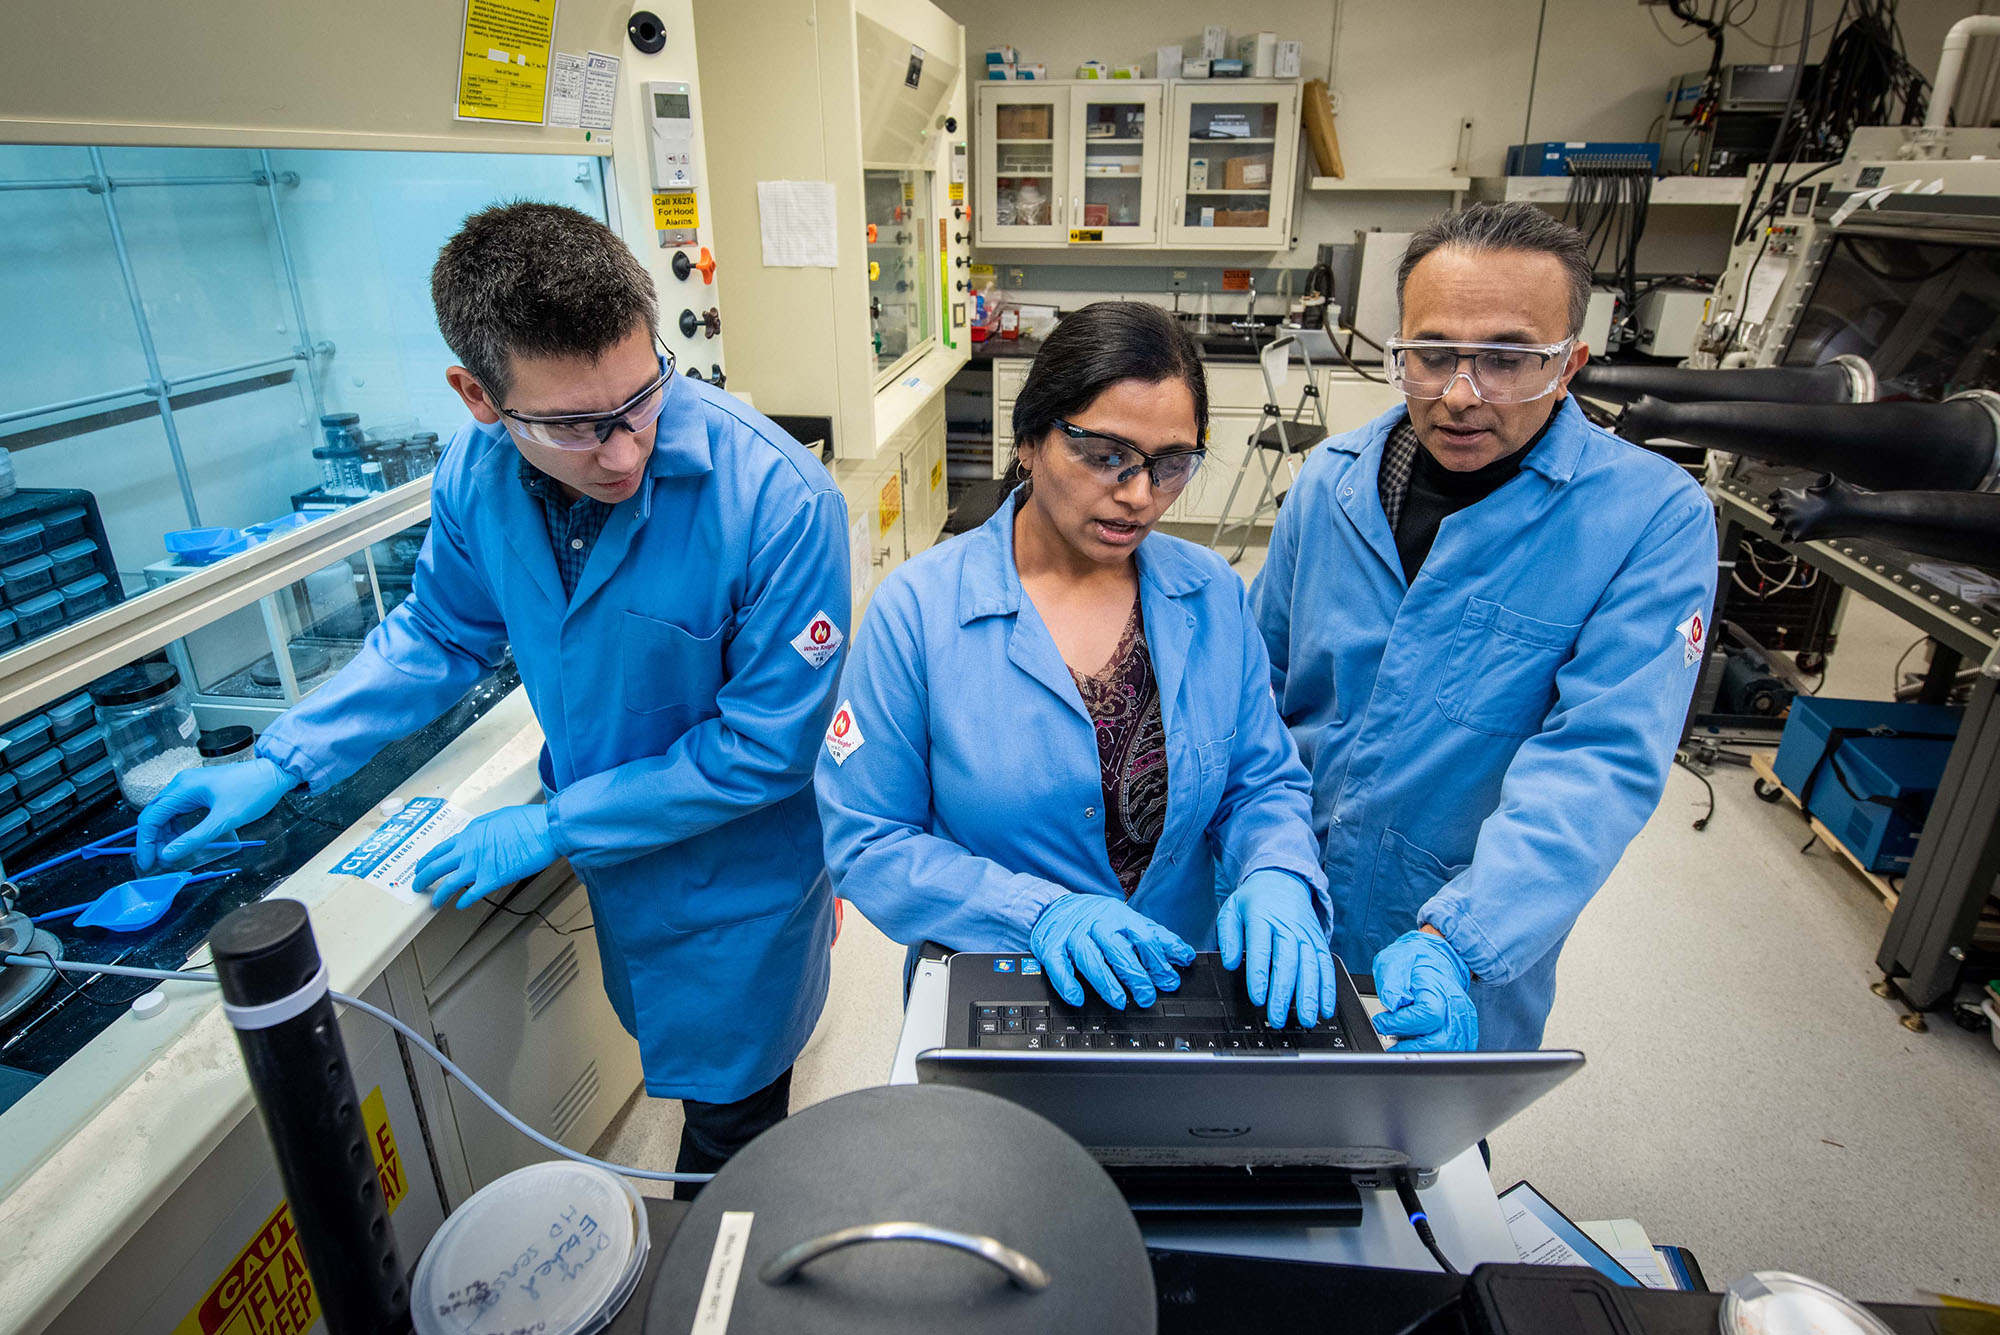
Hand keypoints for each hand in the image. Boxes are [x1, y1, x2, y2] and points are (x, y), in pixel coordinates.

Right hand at [134, 758, 297, 871]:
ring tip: (173, 853)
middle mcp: (181, 784)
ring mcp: (190, 786)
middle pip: (155, 815)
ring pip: (167, 813)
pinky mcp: (199, 790)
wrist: (275, 773)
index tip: (147, 863)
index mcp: (183, 788)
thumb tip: (168, 855)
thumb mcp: (224, 820)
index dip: (145, 843)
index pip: (151, 818)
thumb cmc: (253, 792)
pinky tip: (184, 839)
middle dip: (154, 840)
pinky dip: (178, 827)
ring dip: (166, 834)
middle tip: (159, 862)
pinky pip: (180, 810)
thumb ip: (194, 838)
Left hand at [413, 805, 556, 909]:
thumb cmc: (527, 821)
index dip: (426, 860)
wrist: (545, 829)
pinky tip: (460, 905)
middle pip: (435, 867)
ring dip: (437, 895)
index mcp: (469, 834)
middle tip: (417, 885)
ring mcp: (478, 866)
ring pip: (447, 884)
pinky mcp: (492, 879)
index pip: (439, 849)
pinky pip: (471, 895)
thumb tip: (475, 837)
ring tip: (433, 902)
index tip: (422, 866)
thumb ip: (480, 829)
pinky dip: (463, 902)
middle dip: (422, 878)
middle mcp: (469, 850)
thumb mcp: (496, 818)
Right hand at [1028, 893, 1194, 1009]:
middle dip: (1134, 974)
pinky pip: (1058, 965)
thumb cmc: (1096, 918)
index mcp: (1119, 916)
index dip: (1158, 959)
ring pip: (1088, 957)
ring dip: (1104, 981)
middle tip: (1146, 995)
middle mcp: (1096, 924)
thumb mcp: (1128, 920)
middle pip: (1116, 948)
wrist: (1054, 907)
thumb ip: (1156, 937)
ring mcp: (1072, 935)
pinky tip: (1077, 997)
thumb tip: (1184, 955)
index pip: (1142, 936)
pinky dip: (1067, 982)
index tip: (1169, 979)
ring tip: (1118, 1001)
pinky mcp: (1051, 947)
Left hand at [1217, 868, 1337, 1027]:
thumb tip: (1230, 962)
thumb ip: (1228, 936)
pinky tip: (1326, 1008)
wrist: (1283, 879)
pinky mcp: (1320, 941)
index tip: (1257, 997)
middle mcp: (1288, 926)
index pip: (1262, 948)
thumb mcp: (1232, 910)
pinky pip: (1326, 966)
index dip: (1260, 975)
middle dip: (1284, 992)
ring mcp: (1307, 934)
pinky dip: (1328, 988)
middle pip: (1288, 961)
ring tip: (1306, 1019)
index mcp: (1262, 917)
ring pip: (1311, 966)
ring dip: (1310, 995)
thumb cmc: (1255, 900)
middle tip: (1278, 1017)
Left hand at [1371, 929, 1478, 1050]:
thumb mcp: (1392, 962)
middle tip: (1392, 1041)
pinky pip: (1456, 1048)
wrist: (1434, 958)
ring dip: (1424, 1051)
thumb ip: (1391, 983)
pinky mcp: (1465, 1028)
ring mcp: (1463, 1018)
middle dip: (1412, 1047)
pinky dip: (1437, 1051)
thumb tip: (1392, 1004)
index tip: (1382, 1021)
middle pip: (1442, 1041)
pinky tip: (1421, 1043)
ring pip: (1450, 1049)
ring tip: (1405, 1041)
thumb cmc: (1414, 960)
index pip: (1427, 1016)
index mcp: (1438, 988)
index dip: (1401, 1023)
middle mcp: (1456, 1005)